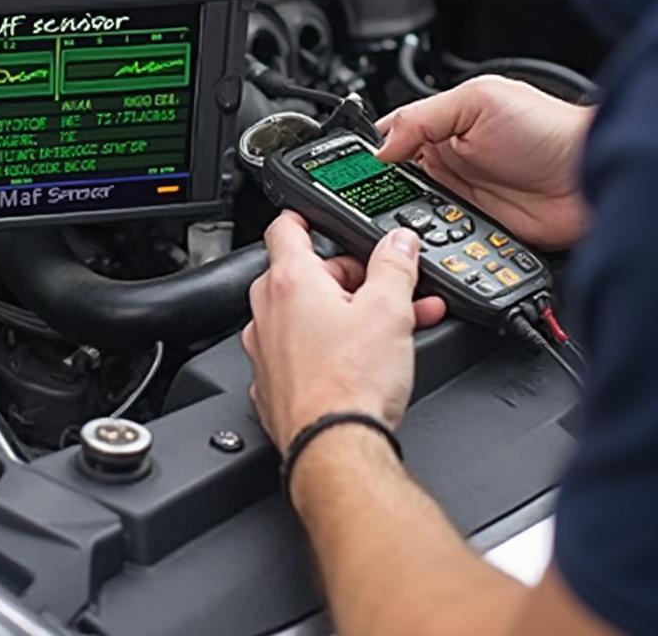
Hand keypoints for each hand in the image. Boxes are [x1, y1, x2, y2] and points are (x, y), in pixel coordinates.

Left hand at [244, 212, 446, 453]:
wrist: (334, 447)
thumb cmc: (350, 382)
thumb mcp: (389, 310)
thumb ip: (395, 266)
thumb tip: (399, 242)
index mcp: (288, 281)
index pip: (285, 227)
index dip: (305, 216)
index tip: (319, 217)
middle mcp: (267, 310)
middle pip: (305, 275)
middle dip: (348, 279)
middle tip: (386, 291)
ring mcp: (264, 348)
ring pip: (305, 315)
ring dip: (343, 314)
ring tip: (389, 327)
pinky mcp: (272, 382)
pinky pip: (299, 351)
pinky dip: (327, 348)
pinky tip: (361, 361)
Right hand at [378, 77, 592, 248]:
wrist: (591, 178)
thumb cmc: (549, 129)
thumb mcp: (478, 101)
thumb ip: (422, 118)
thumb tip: (380, 147)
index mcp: (441, 124)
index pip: (389, 137)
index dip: (368, 153)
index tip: (352, 170)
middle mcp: (447, 160)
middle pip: (393, 179)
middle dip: (380, 190)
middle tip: (369, 199)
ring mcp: (459, 196)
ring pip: (411, 212)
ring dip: (405, 218)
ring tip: (398, 220)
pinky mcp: (474, 227)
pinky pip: (440, 238)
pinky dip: (430, 241)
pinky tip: (424, 239)